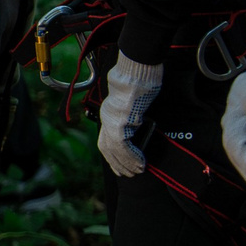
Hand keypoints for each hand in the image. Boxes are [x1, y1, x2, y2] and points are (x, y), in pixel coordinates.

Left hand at [95, 56, 162, 178]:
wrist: (136, 72)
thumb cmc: (138, 82)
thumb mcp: (131, 101)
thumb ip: (129, 114)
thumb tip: (135, 126)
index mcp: (108, 113)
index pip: (105, 141)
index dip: (111, 156)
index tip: (118, 166)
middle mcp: (107, 118)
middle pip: (108, 148)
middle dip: (118, 163)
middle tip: (128, 174)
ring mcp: (112, 120)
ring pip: (115, 150)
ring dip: (127, 163)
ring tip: (137, 171)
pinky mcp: (120, 123)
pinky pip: (123, 146)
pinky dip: (131, 157)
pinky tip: (140, 163)